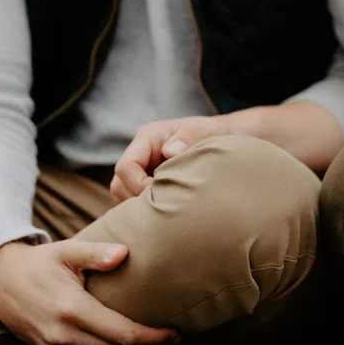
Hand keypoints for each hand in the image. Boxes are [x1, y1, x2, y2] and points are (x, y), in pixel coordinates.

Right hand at [0, 241, 178, 344]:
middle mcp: (63, 335)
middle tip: (174, 338)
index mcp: (71, 309)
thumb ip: (96, 253)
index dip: (152, 337)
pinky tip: (128, 344)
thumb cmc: (38, 263)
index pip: (122, 333)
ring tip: (157, 341)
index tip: (175, 334)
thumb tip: (125, 253)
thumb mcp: (66, 251)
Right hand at [111, 116, 225, 201]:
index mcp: (147, 138)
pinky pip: (136, 201)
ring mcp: (142, 169)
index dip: (138, 184)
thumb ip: (186, 138)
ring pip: (124, 194)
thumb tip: (170, 152)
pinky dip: (147, 210)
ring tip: (165, 212)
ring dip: (141, 207)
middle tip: (164, 208)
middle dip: (137, 199)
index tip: (161, 194)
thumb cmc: (212, 133)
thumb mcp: (201, 130)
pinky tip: (167, 214)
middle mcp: (140, 154)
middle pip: (119, 184)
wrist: (224, 138)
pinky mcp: (148, 183)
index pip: (126, 166)